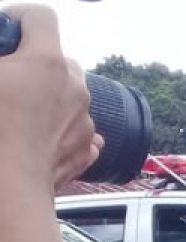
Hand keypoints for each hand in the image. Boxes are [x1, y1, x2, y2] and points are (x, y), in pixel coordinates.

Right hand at [0, 6, 97, 192]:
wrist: (9, 187)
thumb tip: (4, 67)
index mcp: (45, 61)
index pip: (42, 17)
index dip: (20, 19)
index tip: (5, 31)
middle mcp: (74, 86)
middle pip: (59, 58)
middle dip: (34, 63)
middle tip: (8, 78)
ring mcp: (84, 119)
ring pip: (70, 94)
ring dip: (49, 96)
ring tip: (20, 112)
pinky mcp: (85, 148)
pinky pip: (78, 128)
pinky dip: (61, 127)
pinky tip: (38, 136)